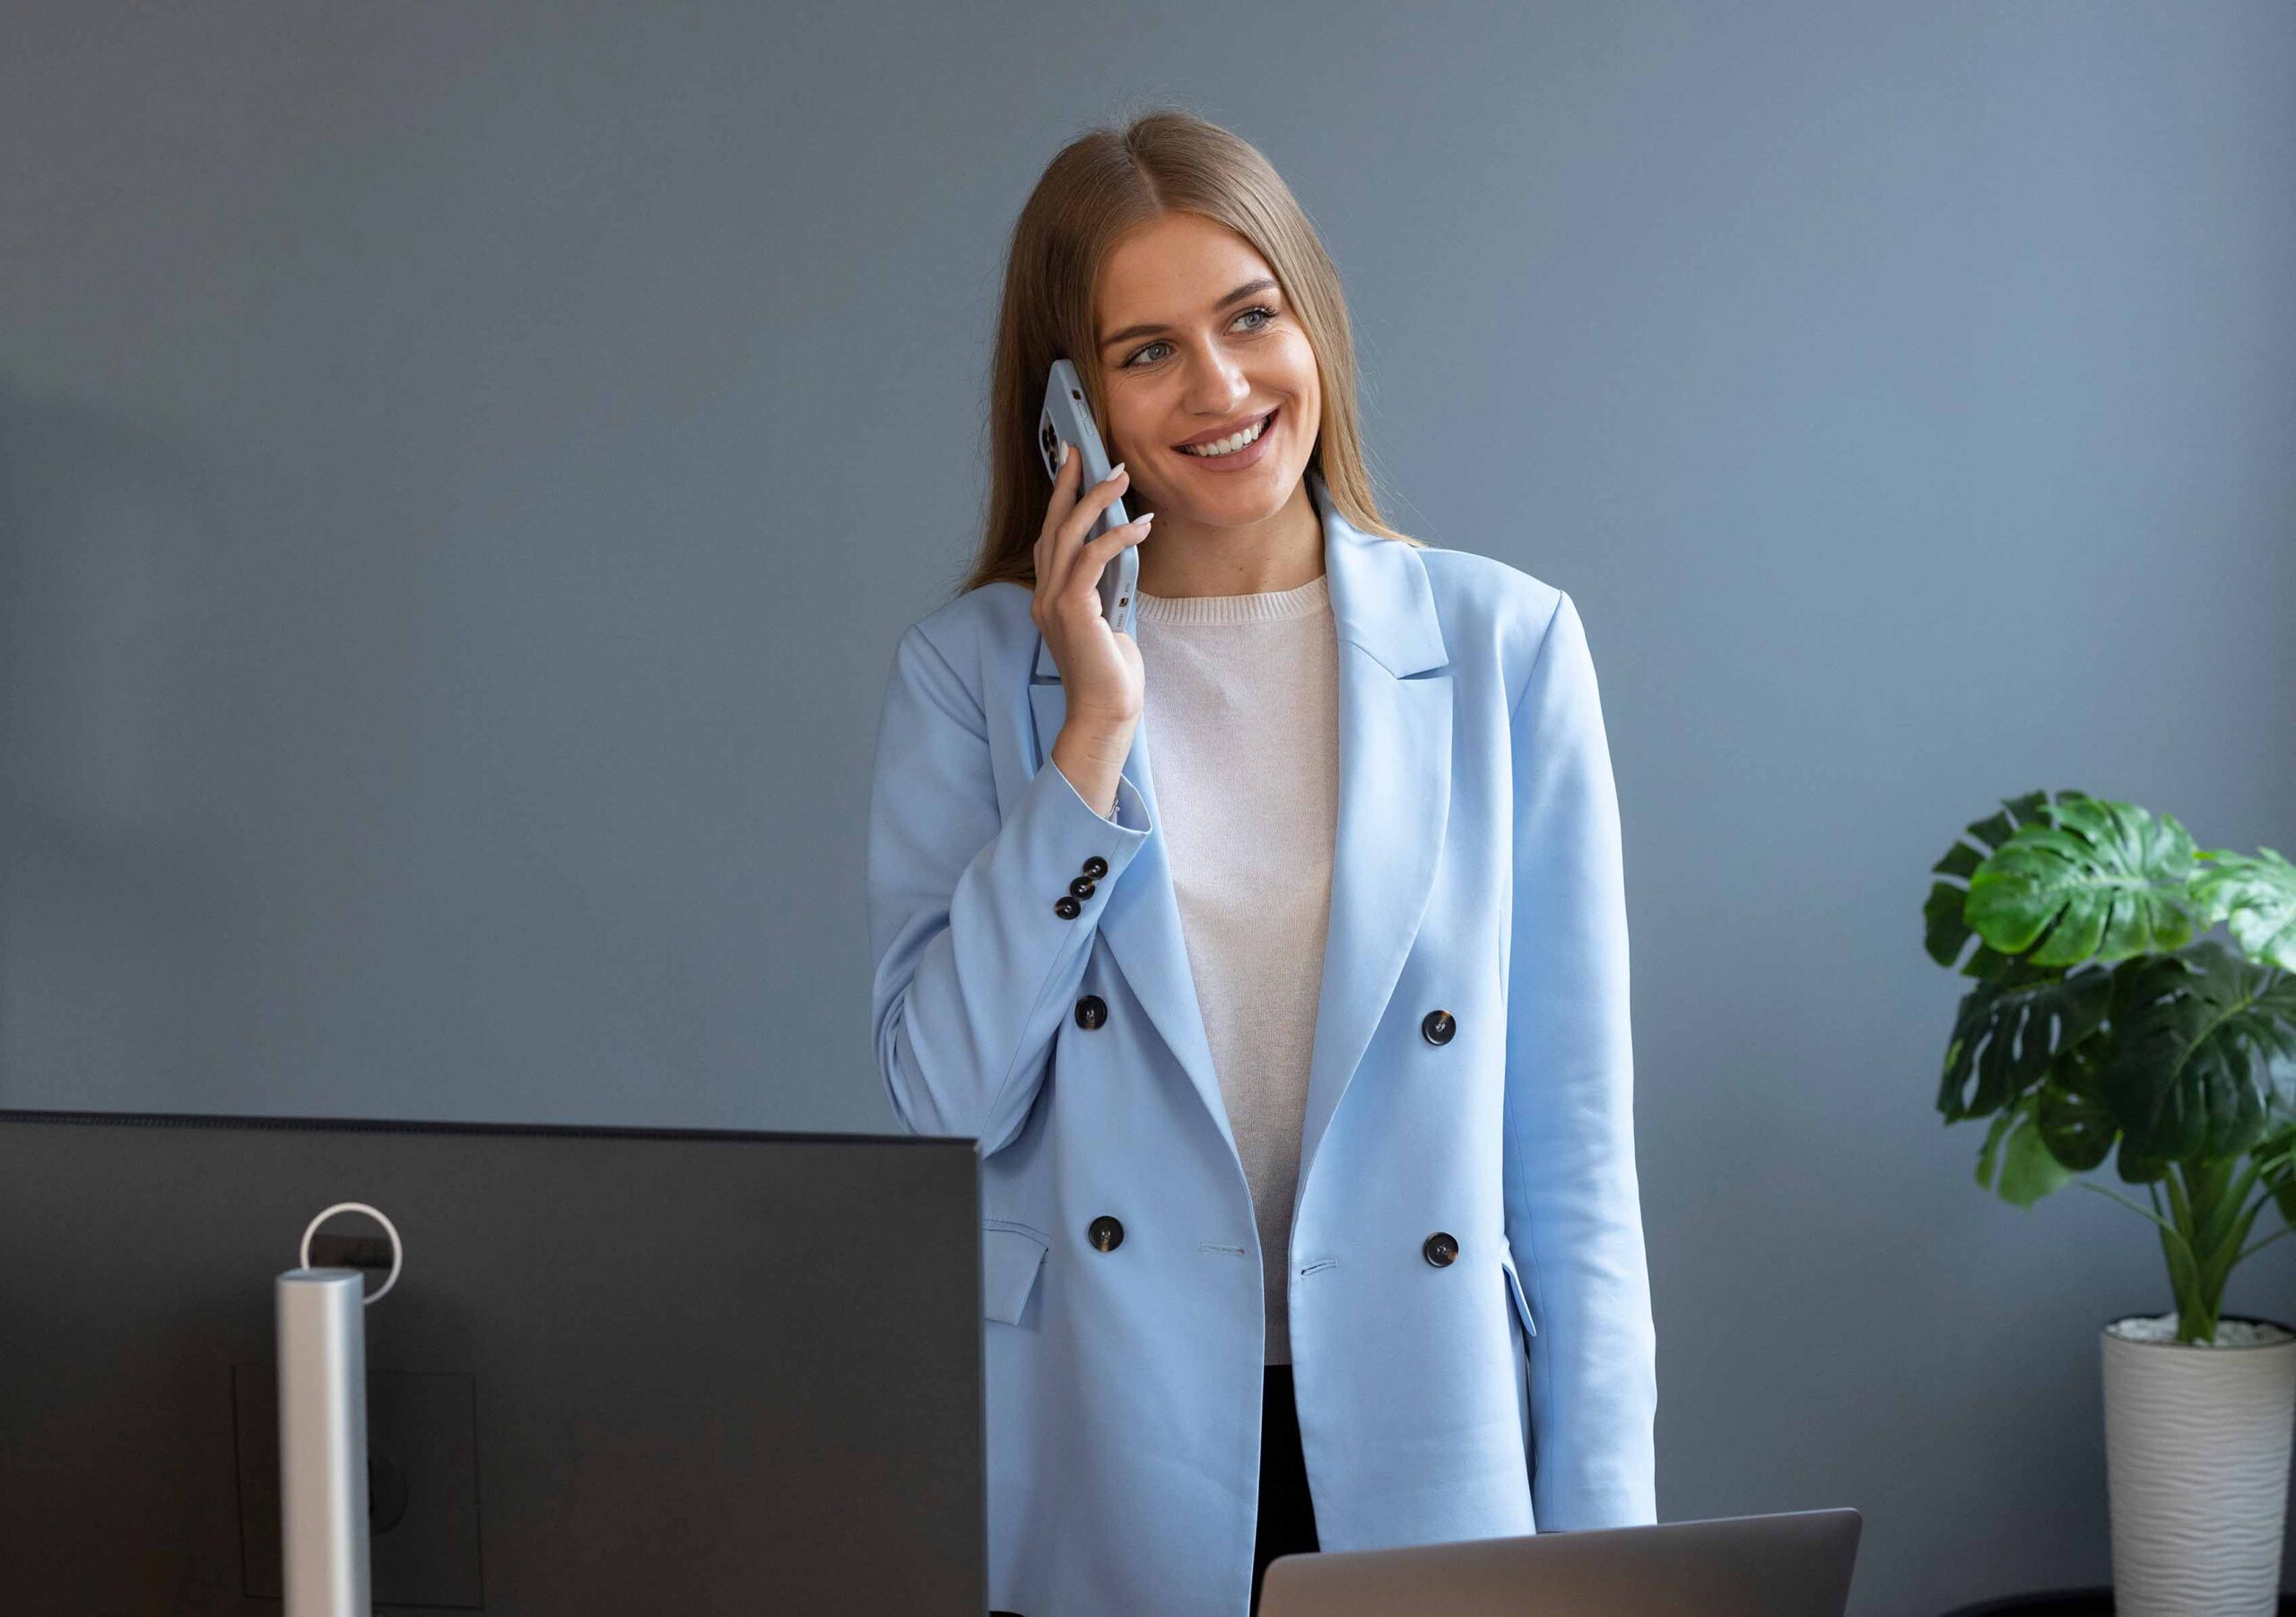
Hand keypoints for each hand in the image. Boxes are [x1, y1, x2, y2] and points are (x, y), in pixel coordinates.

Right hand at [1033, 443, 1152, 729]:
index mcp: (1049, 598)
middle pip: (1052, 527)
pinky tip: (1139, 526)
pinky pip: (1091, 560)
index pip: (1051, 538)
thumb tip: (1122, 553)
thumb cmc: (1112, 674)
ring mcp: (1053, 603)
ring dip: (1095, 501)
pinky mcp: (1072, 610)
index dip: (1060, 501)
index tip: (1072, 467)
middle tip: (1083, 451)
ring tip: (1119, 476)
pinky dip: (1115, 537)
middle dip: (1067, 485)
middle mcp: (1044, 596)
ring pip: (1069, 536)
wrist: (1105, 713)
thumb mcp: (1110, 619)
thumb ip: (1107, 588)